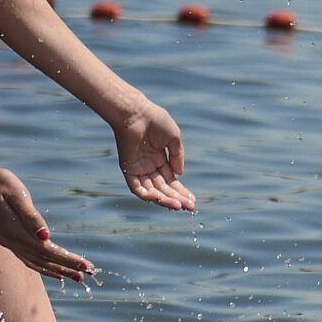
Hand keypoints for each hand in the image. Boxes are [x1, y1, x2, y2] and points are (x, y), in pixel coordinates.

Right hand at [0, 163, 94, 282]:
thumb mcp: (18, 196)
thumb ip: (31, 218)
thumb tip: (46, 237)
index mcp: (17, 232)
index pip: (48, 251)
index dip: (67, 260)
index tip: (86, 266)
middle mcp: (12, 242)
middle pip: (45, 260)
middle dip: (67, 267)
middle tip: (89, 273)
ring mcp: (9, 243)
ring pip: (37, 262)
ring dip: (57, 270)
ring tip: (76, 276)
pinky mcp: (8, 240)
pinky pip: (28, 259)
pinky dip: (42, 267)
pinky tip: (53, 269)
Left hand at [112, 97, 196, 211]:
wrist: (137, 114)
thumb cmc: (156, 121)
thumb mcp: (174, 138)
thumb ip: (178, 156)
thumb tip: (180, 174)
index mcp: (160, 159)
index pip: (172, 180)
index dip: (182, 191)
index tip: (193, 201)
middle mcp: (149, 166)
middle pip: (164, 188)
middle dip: (177, 198)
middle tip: (190, 208)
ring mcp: (139, 169)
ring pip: (153, 191)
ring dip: (165, 199)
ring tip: (178, 206)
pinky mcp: (129, 170)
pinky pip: (137, 188)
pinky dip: (148, 195)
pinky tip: (160, 199)